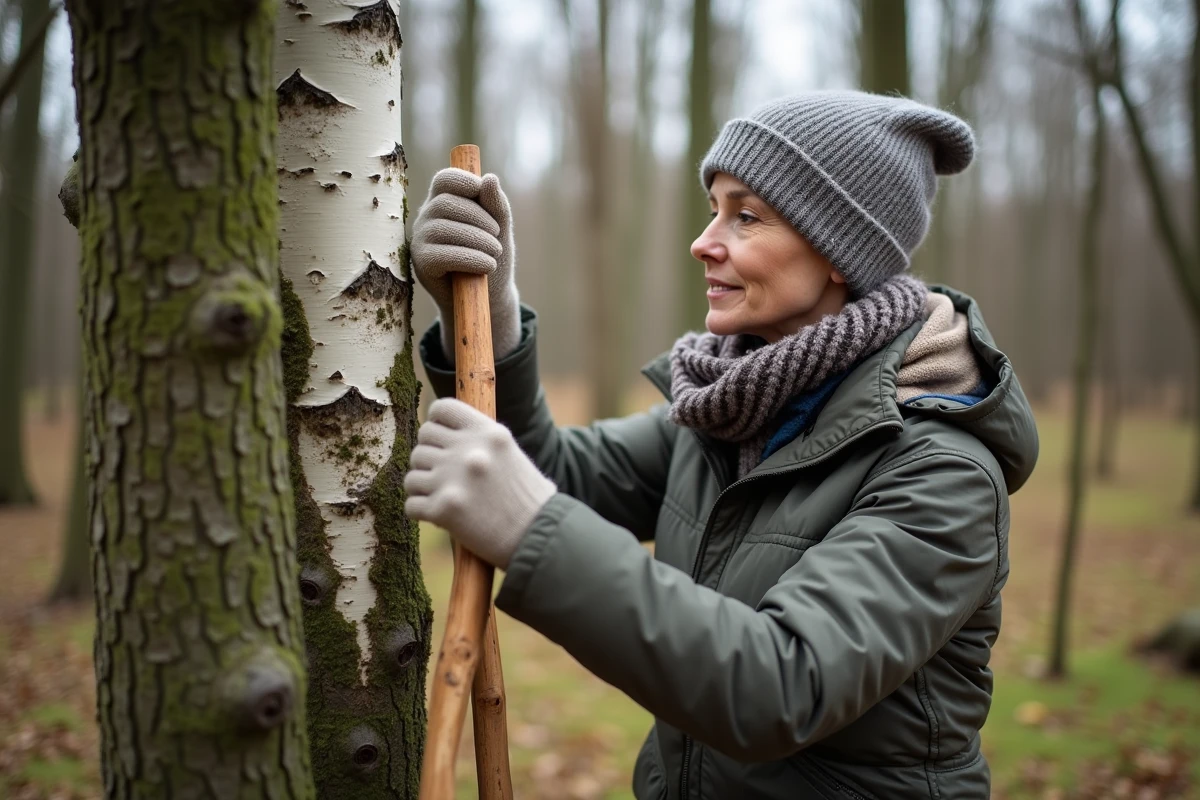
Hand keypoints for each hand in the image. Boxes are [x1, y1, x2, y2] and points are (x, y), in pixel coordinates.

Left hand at [403, 398, 555, 567]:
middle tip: (444, 475)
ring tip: (444, 498)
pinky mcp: (443, 510)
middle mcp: (469, 451)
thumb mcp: (510, 455)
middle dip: (429, 458)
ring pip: (413, 474)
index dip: (436, 424)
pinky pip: (411, 505)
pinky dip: (420, 512)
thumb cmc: (529, 500)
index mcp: (488, 433)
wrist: (539, 538)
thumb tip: (443, 435)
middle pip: (423, 440)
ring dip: (424, 487)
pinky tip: (438, 516)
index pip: (441, 409)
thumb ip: (479, 441)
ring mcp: (453, 479)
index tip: (441, 440)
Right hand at [411, 168, 520, 361]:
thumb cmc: (491, 256)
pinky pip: (441, 255)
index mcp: (444, 201)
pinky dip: (470, 258)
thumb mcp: (500, 229)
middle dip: (478, 217)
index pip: (444, 179)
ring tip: (496, 252)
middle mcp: (427, 218)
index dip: (463, 181)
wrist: (489, 295)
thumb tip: (490, 178)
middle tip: (498, 235)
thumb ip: (496, 205)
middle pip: (445, 203)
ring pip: (443, 228)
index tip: (482, 192)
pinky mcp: (422, 264)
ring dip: (478, 239)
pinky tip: (487, 265)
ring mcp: (421, 240)